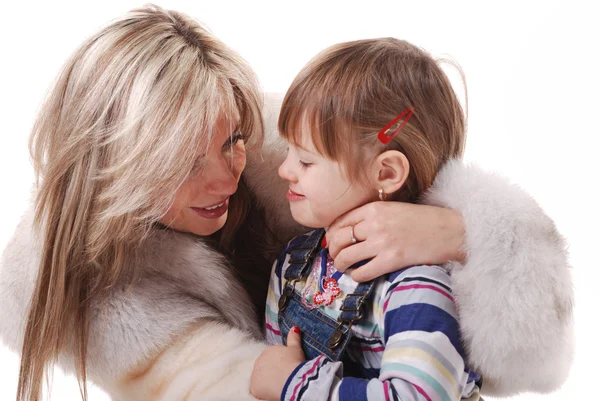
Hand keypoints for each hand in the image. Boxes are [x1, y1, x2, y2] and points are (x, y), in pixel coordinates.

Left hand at [250, 327, 305, 400]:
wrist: (291, 378)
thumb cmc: (295, 362)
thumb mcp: (296, 348)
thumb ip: (293, 338)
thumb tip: (294, 327)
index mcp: (267, 351)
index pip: (271, 358)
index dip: (280, 364)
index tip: (286, 369)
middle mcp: (258, 360)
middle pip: (264, 368)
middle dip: (272, 372)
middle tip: (283, 378)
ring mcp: (254, 374)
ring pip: (260, 379)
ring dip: (267, 382)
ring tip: (279, 385)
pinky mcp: (254, 387)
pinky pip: (258, 390)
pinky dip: (264, 391)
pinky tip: (273, 392)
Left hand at [326, 201, 465, 281]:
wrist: (450, 231)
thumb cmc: (423, 220)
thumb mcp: (394, 208)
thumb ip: (372, 216)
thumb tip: (349, 230)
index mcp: (374, 208)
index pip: (340, 221)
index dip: (331, 234)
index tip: (332, 241)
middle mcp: (374, 224)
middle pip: (338, 239)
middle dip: (333, 250)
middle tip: (336, 256)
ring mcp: (382, 242)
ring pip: (346, 257)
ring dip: (340, 264)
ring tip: (344, 267)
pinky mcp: (391, 260)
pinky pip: (362, 272)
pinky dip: (356, 276)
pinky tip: (359, 275)